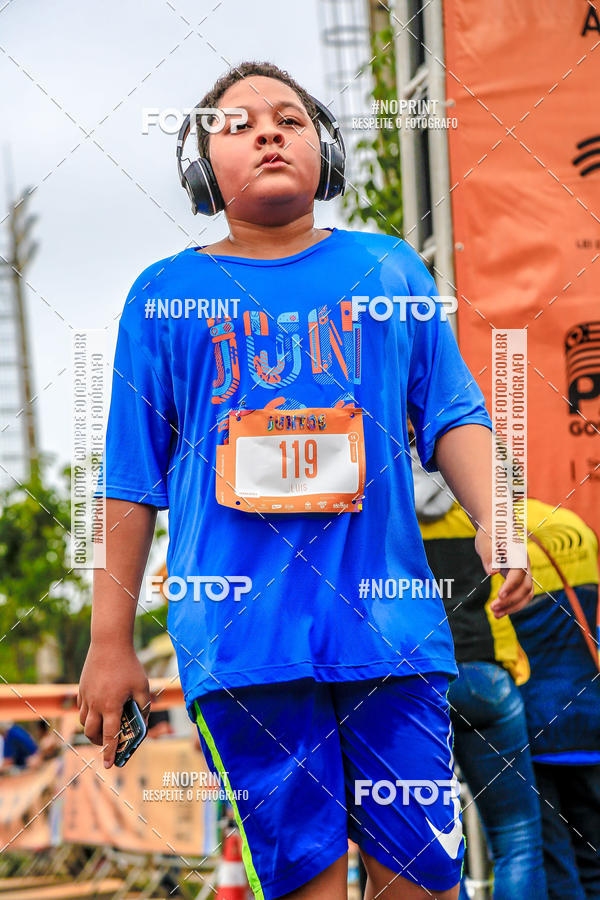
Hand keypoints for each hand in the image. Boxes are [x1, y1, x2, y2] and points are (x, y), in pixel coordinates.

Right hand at [77, 642, 149, 768]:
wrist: (109, 643)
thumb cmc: (129, 665)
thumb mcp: (142, 686)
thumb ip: (144, 706)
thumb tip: (144, 723)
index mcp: (112, 706)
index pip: (110, 736)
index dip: (110, 752)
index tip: (109, 765)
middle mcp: (96, 704)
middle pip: (92, 733)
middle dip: (99, 743)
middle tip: (107, 744)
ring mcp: (86, 696)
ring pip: (85, 722)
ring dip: (93, 729)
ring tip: (103, 728)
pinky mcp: (82, 688)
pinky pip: (82, 708)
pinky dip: (88, 714)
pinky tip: (97, 710)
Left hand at [474, 526, 533, 617]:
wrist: (495, 528)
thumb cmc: (489, 533)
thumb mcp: (485, 541)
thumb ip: (490, 556)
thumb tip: (493, 571)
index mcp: (518, 554)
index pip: (519, 574)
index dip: (510, 586)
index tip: (499, 596)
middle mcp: (525, 565)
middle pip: (525, 587)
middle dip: (510, 600)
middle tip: (493, 608)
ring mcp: (525, 572)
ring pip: (526, 594)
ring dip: (512, 606)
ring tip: (495, 615)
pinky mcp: (519, 578)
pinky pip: (521, 595)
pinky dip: (512, 605)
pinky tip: (499, 612)